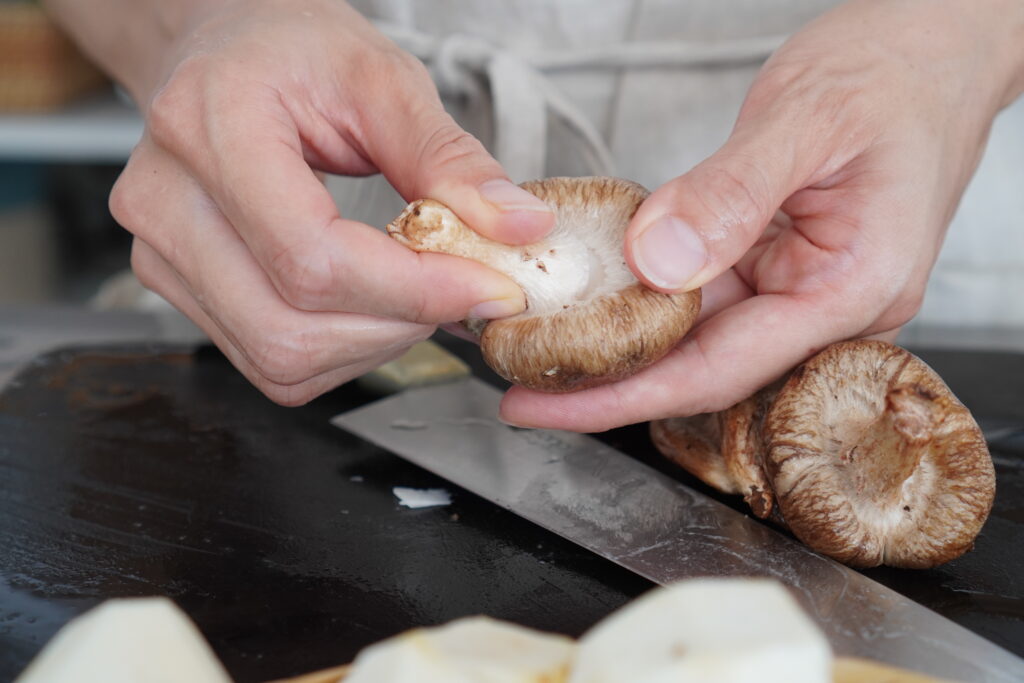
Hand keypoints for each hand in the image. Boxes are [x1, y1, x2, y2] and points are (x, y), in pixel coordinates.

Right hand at [48, 0, 552, 404]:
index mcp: (208, 126)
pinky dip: (341, 350)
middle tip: (459, 285)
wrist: (223, 52)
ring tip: (415, 287)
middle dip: (400, 324)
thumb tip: (516, 227)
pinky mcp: (178, 288)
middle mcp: (165, 202)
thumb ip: (448, 158)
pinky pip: (271, 362)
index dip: (415, 289)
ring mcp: (161, 254)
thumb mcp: (382, 80)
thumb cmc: (291, 54)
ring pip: (281, 359)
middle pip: (291, 327)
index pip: (311, 257)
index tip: (489, 286)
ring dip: (374, 343)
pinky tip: (372, 304)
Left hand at [499, 0, 1023, 430]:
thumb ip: (732, 192)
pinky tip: (595, 295)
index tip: (550, 406)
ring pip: (697, 334)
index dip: (628, 395)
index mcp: (853, 287)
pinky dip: (646, 297)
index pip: (721, 366)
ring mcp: (803, 288)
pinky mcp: (779, 266)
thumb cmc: (896, 74)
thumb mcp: (809, 118)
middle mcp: (829, 305)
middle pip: (703, 365)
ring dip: (621, 342)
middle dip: (610, 380)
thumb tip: (659, 262)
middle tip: (520, 382)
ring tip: (541, 347)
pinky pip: (704, 295)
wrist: (935, 50)